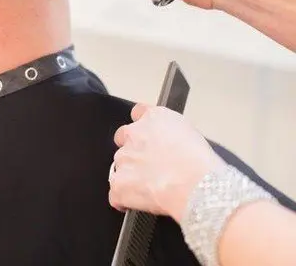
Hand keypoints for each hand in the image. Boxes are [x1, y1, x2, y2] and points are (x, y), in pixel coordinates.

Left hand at [109, 105, 224, 221]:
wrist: (196, 184)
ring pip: (119, 166)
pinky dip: (123, 200)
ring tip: (150, 188)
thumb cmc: (200, 162)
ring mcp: (124, 158)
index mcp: (153, 118)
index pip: (138, 113)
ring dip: (129, 175)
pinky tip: (137, 203)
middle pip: (123, 138)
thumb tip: (168, 142)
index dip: (142, 127)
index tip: (146, 136)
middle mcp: (133, 134)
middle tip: (149, 165)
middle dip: (132, 150)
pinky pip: (116, 194)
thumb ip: (170, 131)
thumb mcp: (189, 132)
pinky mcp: (119, 184)